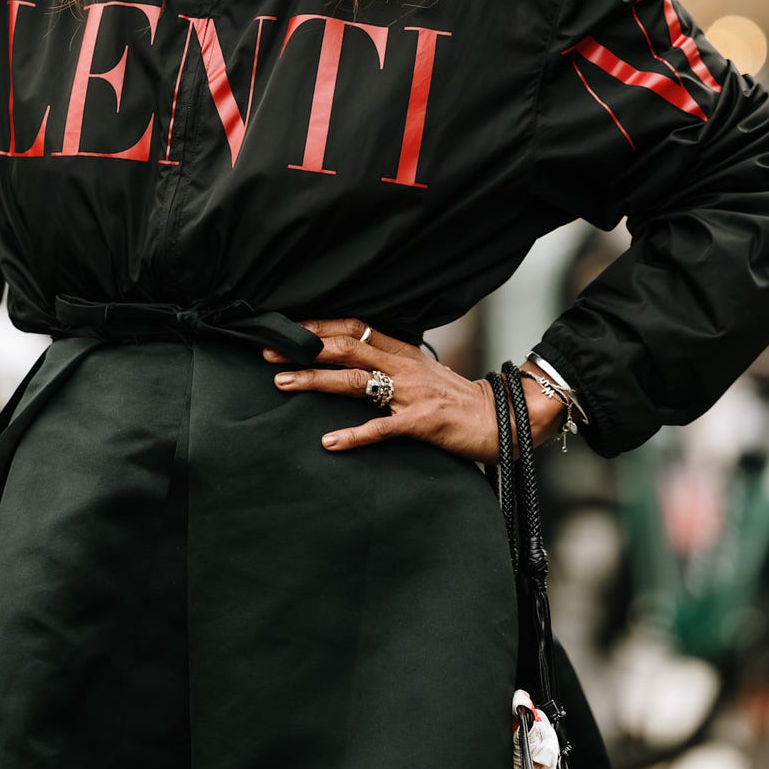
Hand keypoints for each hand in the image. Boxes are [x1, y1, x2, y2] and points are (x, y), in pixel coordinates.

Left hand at [262, 319, 562, 462]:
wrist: (502, 418)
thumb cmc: (456, 399)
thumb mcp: (421, 371)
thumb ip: (389, 362)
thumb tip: (353, 357)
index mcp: (402, 351)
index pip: (354, 327)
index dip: (317, 326)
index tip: (283, 327)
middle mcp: (404, 366)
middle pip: (346, 346)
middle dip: (304, 348)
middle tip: (267, 352)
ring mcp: (411, 393)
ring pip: (355, 380)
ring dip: (315, 381)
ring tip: (282, 383)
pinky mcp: (421, 423)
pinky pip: (382, 428)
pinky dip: (354, 434)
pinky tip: (329, 442)